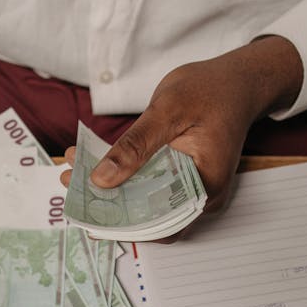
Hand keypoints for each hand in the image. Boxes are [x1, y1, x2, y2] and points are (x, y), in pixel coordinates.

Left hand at [61, 35, 303, 230]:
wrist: (236, 81)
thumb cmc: (211, 90)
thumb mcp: (168, 110)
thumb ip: (135, 146)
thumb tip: (102, 179)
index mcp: (205, 186)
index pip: (160, 224)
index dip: (121, 224)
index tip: (87, 211)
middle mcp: (200, 197)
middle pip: (149, 219)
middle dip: (107, 206)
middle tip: (71, 184)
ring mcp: (190, 190)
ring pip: (145, 205)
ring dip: (110, 192)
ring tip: (74, 172)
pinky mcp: (178, 179)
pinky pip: (148, 189)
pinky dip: (122, 179)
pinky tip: (95, 163)